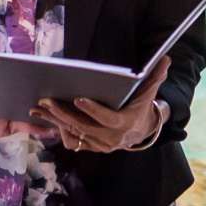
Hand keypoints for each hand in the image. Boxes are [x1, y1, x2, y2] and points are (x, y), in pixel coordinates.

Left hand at [32, 58, 168, 153]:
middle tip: (46, 100)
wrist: (140, 131)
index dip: (93, 110)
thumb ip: (155, 77)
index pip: (107, 119)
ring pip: (74, 134)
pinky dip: (58, 130)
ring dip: (55, 121)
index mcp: (124, 124)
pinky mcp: (91, 147)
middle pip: (84, 127)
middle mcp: (111, 138)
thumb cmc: (141, 106)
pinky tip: (45, 118)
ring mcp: (99, 145)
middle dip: (63, 114)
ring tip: (39, 108)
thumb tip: (166, 59)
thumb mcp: (149, 93)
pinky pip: (72, 141)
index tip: (78, 98)